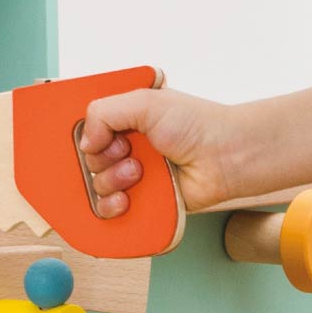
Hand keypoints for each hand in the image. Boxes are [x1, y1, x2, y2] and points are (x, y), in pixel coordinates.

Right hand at [78, 87, 237, 217]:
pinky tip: (127, 198)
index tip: (100, 136)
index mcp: (126, 119)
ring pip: (97, 186)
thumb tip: (85, 142)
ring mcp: (134, 174)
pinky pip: (112, 210)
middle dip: (102, 158)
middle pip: (88, 160)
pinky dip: (112, 207)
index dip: (87, 135)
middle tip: (127, 152)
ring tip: (138, 172)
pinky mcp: (144, 200)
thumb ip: (103, 112)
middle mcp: (128, 146)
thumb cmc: (197, 124)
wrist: (226, 157)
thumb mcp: (144, 102)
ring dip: (111, 180)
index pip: (87, 128)